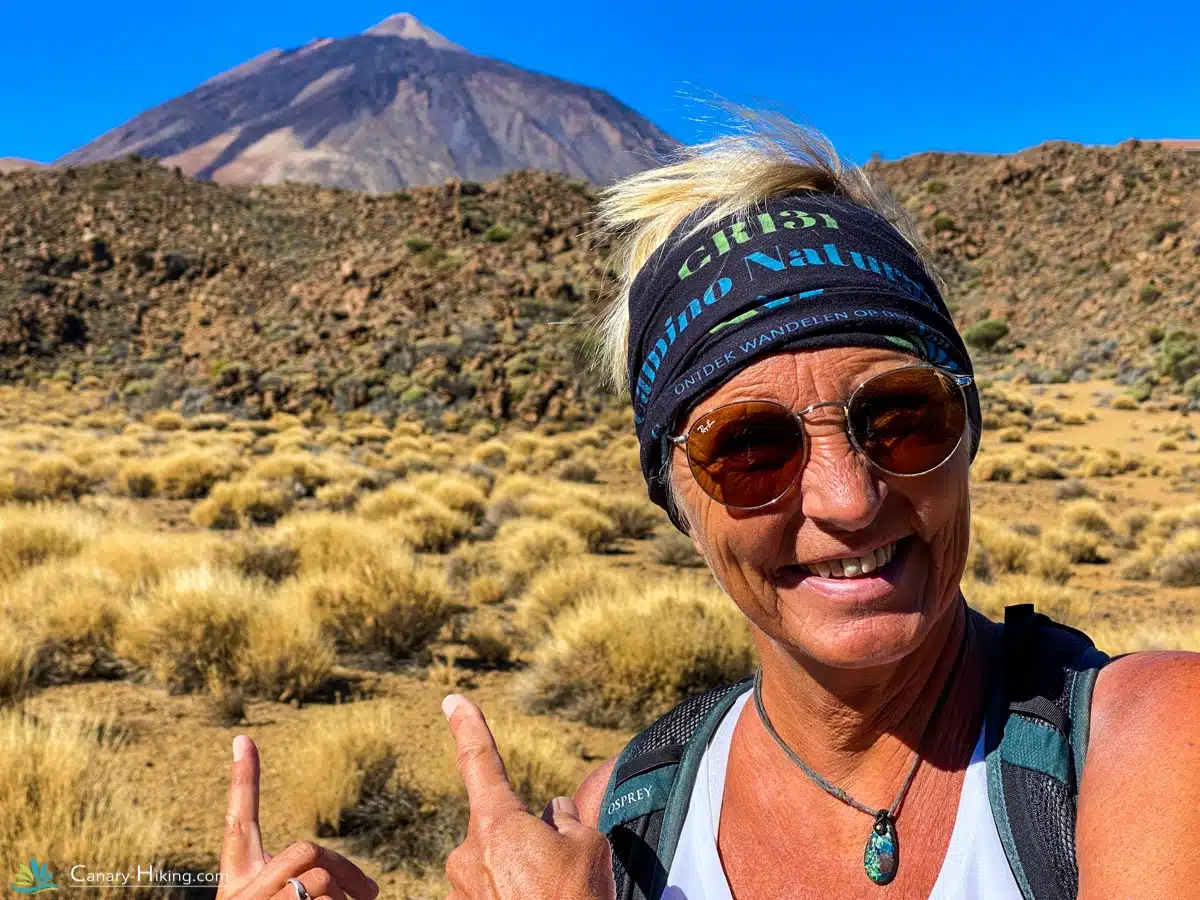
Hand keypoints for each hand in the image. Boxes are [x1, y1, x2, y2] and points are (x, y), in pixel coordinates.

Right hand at [215, 735, 379, 899]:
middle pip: (304, 849)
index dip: (243, 783)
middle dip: (343, 868)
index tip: (243, 739)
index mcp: (239, 882)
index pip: (238, 825)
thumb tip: (368, 889)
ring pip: (319, 879)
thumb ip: (309, 886)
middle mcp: (239, 893)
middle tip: (369, 893)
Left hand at [442, 694, 615, 899]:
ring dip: (523, 873)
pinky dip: (516, 895)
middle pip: (503, 826)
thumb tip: (553, 814)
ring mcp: (462, 890)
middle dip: (529, 839)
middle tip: (561, 872)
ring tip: (552, 896)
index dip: (468, 727)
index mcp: (497, 825)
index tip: (452, 701)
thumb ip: (567, 819)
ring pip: (499, 862)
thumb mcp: (591, 848)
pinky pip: (493, 891)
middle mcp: (468, 854)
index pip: (480, 762)